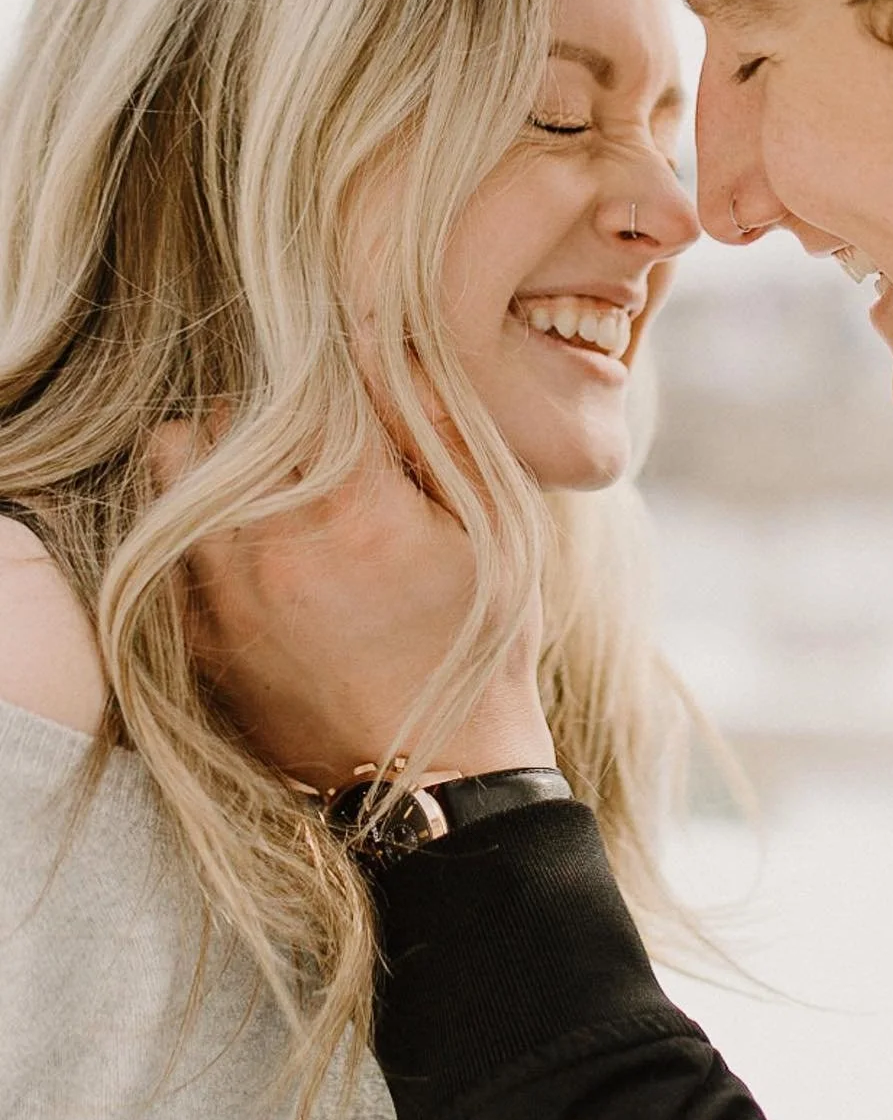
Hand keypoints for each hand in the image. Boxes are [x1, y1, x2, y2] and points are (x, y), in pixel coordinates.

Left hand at [149, 418, 554, 790]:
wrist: (437, 780)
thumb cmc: (480, 648)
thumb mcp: (496, 528)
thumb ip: (438, 425)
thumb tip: (383, 339)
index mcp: (353, 509)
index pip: (306, 386)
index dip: (334, 381)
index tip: (358, 402)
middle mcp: (268, 546)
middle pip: (232, 418)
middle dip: (276, 415)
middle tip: (327, 448)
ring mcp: (222, 595)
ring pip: (179, 466)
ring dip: (224, 458)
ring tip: (280, 486)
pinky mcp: (198, 637)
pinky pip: (168, 537)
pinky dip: (202, 519)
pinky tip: (261, 544)